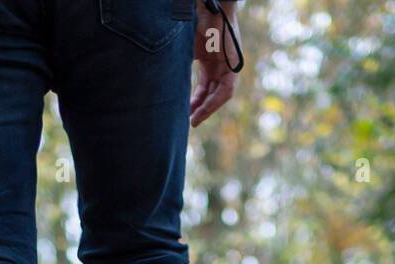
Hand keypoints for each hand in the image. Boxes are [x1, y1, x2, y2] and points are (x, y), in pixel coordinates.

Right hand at [190, 0, 239, 127]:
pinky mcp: (234, 65)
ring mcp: (229, 65)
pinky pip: (226, 90)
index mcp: (210, 60)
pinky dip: (214, 102)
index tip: (185, 113)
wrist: (207, 6)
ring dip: (207, 109)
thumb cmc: (193, 22)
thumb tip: (161, 85)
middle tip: (189, 121)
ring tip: (194, 120)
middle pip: (212, 93)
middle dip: (200, 108)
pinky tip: (202, 111)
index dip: (195, 102)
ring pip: (220, 95)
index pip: (204, 87)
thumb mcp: (184, 50)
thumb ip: (179, 67)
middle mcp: (221, 64)